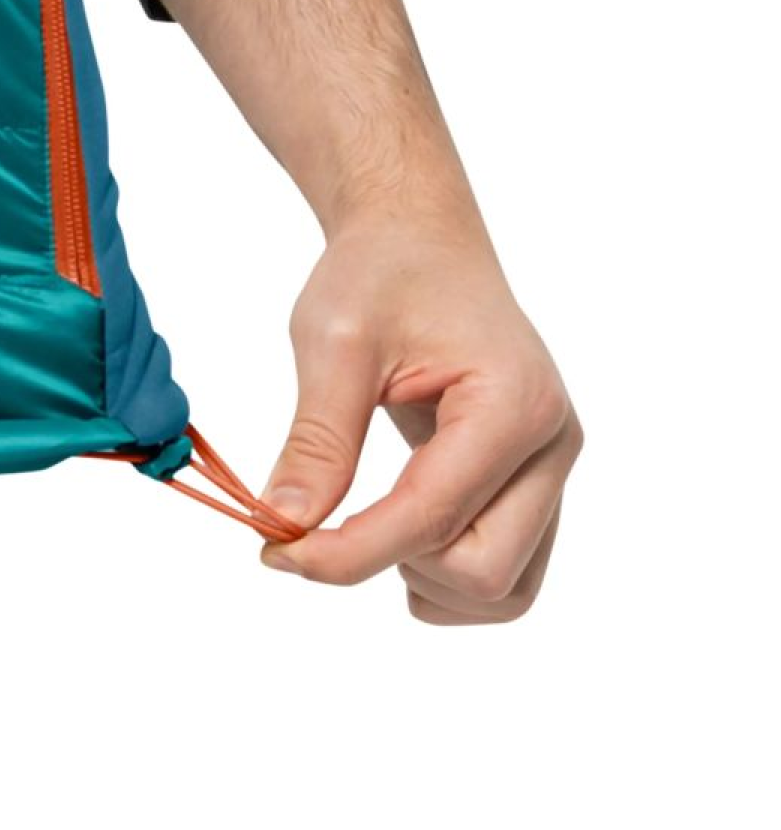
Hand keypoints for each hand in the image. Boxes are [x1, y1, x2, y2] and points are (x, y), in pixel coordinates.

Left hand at [258, 217, 581, 623]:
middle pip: (485, 572)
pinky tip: (397, 537)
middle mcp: (551, 444)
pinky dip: (450, 577)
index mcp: (511, 403)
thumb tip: (283, 522)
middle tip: (324, 524)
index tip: (276, 549)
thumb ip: (318, 439)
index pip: (431, 518)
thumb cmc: (383, 272)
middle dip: (393, 565)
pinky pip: (510, 568)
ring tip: (365, 529)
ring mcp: (549, 467)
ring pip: (507, 589)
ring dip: (428, 582)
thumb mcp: (334, 343)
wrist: (421, 240)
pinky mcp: (533, 480)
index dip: (347, 552)